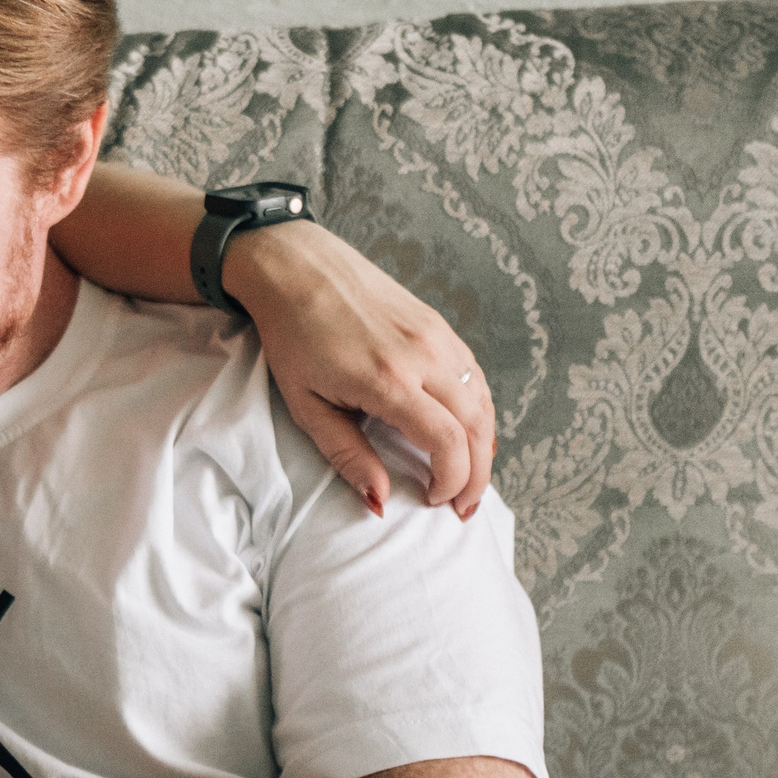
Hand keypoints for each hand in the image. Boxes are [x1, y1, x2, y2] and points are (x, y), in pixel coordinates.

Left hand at [222, 220, 493, 517]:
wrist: (297, 269)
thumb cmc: (293, 338)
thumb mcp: (306, 406)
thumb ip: (347, 456)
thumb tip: (379, 501)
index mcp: (388, 380)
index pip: (446, 442)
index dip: (450, 481)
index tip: (434, 502)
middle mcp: (423, 356)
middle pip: (475, 426)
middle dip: (477, 475)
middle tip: (464, 507)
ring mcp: (437, 337)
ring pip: (483, 401)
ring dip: (484, 446)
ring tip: (471, 479)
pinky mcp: (439, 326)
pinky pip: (475, 376)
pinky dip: (479, 411)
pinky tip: (468, 435)